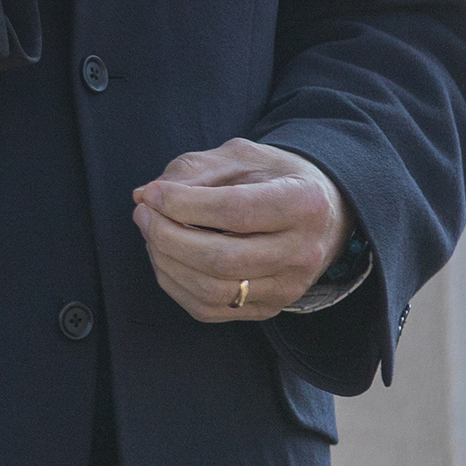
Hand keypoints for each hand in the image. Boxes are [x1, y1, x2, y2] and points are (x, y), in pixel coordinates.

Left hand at [131, 139, 349, 322]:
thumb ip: (193, 170)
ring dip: (166, 262)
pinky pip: (209, 309)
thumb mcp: (241, 156)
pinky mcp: (268, 308)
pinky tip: (164, 257)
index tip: (152, 194)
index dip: (184, 205)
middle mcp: (302, 252)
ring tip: (150, 231)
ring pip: (212, 290)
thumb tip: (145, 195)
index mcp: (302, 203)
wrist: (323, 212)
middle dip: (167, 236)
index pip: (235, 212)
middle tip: (143, 212)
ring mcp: (288, 288)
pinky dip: (175, 285)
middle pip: (222, 258)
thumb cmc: (274, 177)